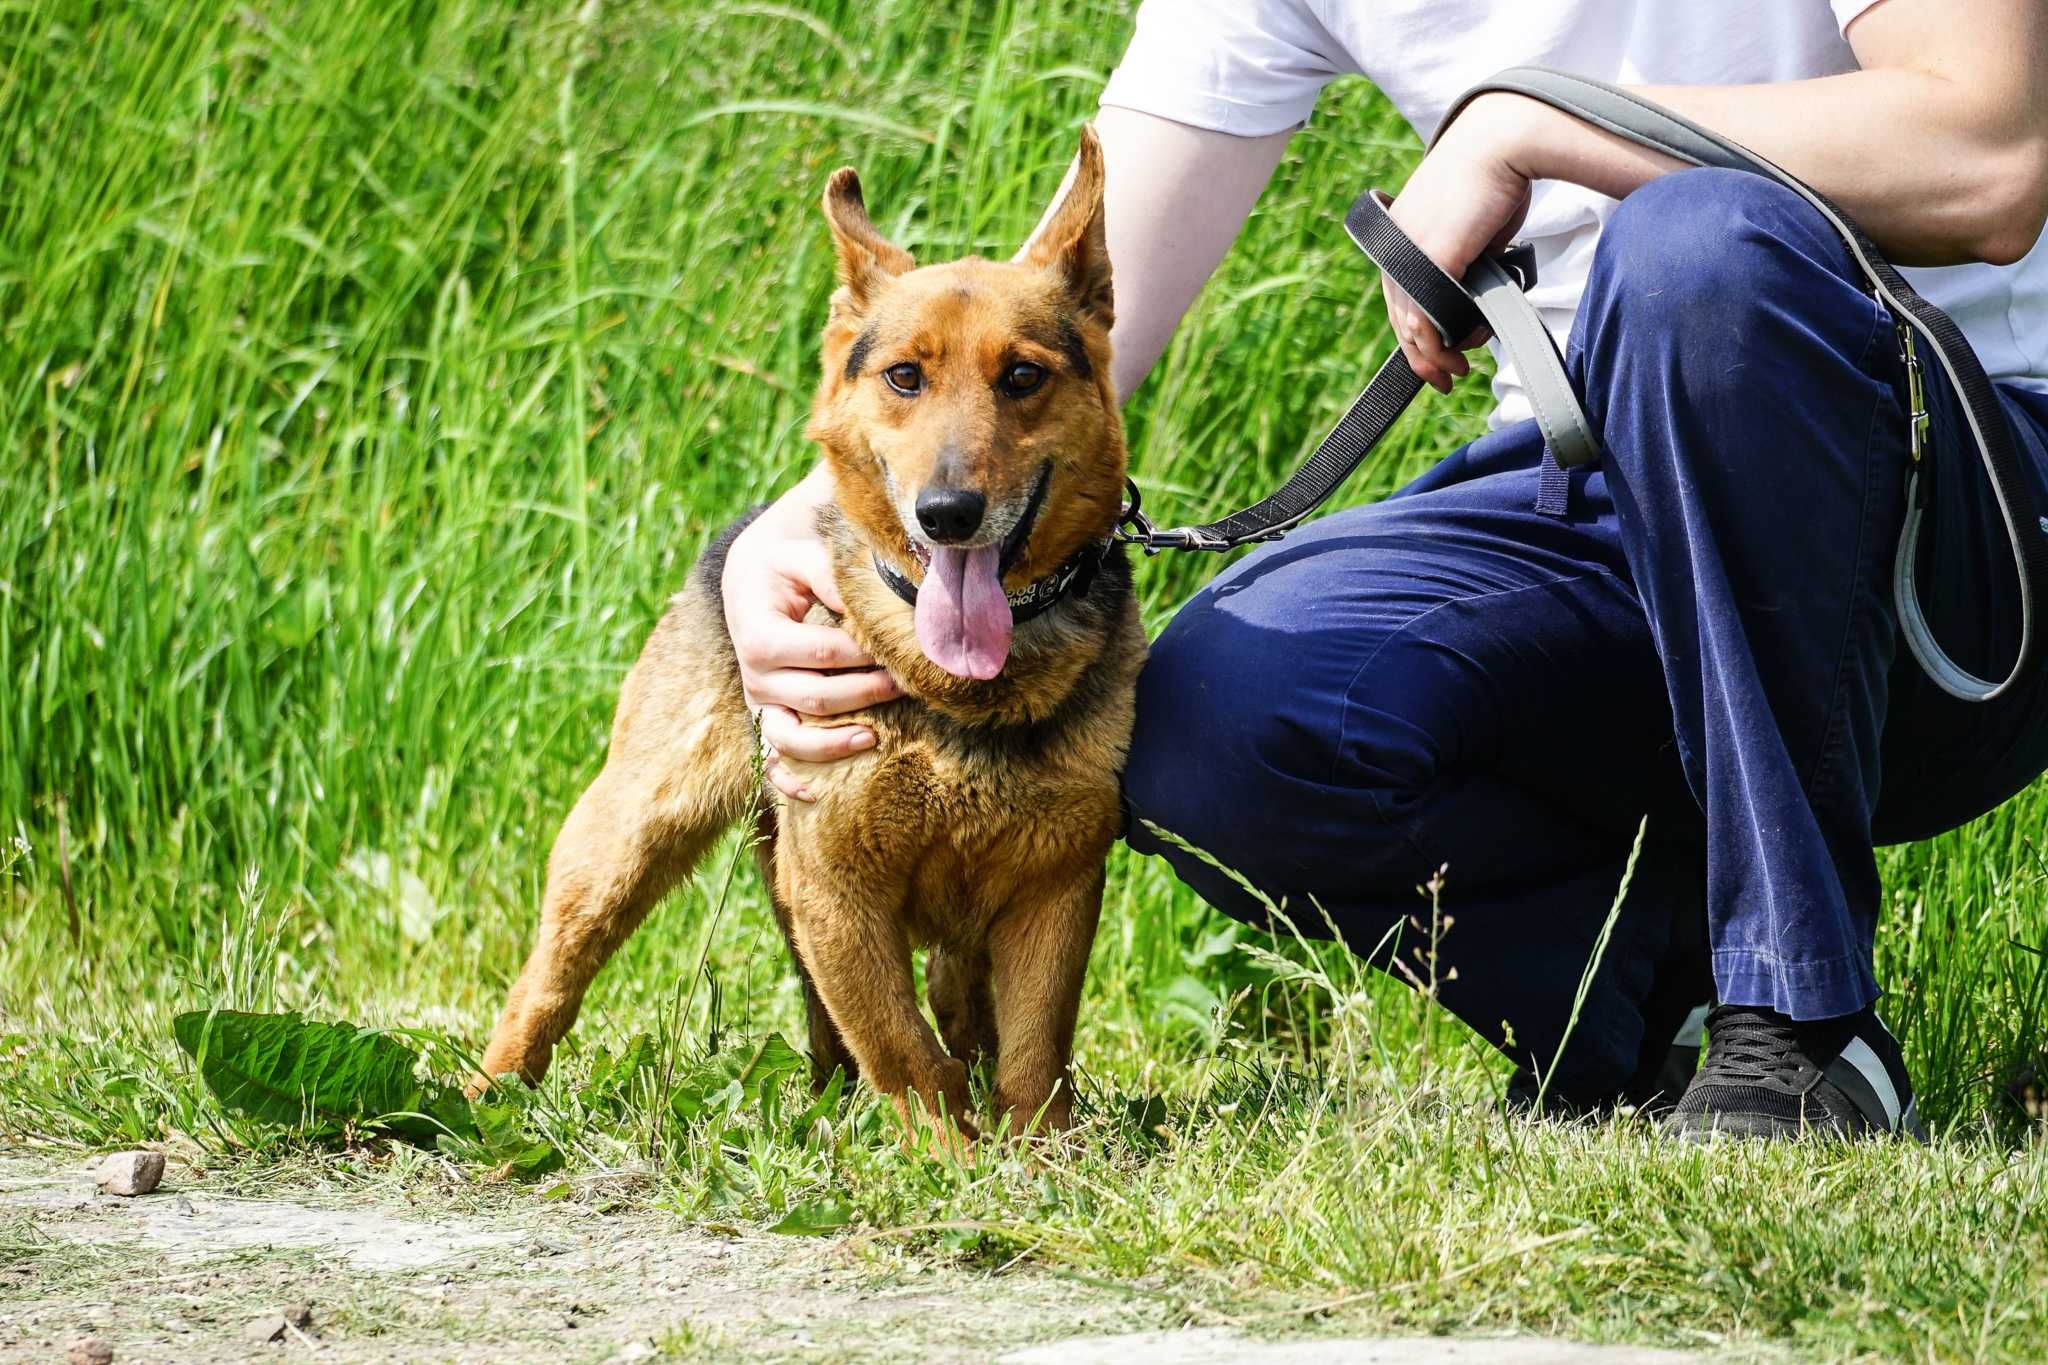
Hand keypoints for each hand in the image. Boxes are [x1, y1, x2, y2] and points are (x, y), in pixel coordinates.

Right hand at [721, 467, 900, 801]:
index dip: (865, 654)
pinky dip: (792, 782)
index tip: (902, 648)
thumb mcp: (806, 555)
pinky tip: (820, 794)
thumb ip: (835, 576)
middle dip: (867, 693)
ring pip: (791, 739)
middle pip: (815, 696)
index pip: (821, 652)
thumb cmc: (789, 563)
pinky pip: (772, 761)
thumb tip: (877, 601)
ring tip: (873, 738)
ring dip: (833, 744)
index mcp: (758, 630)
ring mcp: (759, 702)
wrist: (757, 578)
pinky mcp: (766, 718)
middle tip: (908, 683)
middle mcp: (753, 672)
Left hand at [1381, 94, 1539, 392]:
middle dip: (1421, 354)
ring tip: (1456, 372)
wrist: (1505, 141)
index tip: (1435, 358)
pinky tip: (1456, 353)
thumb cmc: (1499, 180)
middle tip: (1444, 379)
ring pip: (1410, 320)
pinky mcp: (1429, 255)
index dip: (1414, 333)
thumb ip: (1466, 267)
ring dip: (1433, 354)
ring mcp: (1408, 249)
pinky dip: (1438, 341)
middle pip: (1399, 314)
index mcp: (1400, 234)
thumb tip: (1474, 308)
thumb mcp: (1473, 231)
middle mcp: (1396, 242)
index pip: (1399, 296)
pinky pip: (1424, 312)